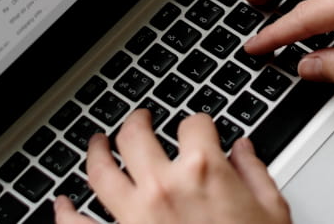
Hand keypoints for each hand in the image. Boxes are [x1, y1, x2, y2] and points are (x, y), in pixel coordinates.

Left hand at [55, 110, 290, 223]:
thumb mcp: (272, 212)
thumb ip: (255, 173)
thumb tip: (244, 151)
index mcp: (204, 171)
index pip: (194, 124)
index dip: (198, 123)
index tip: (199, 128)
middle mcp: (163, 187)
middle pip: (135, 135)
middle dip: (137, 121)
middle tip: (139, 119)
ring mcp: (134, 216)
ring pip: (100, 172)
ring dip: (95, 151)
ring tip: (97, 143)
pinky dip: (64, 214)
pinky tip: (61, 204)